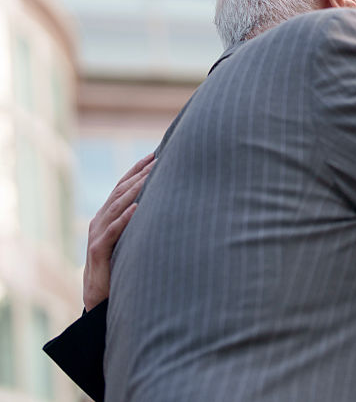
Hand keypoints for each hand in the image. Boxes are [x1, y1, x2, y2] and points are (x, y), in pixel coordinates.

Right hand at [83, 153, 153, 309]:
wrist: (97, 294)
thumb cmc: (117, 265)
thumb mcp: (129, 239)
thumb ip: (140, 222)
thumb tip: (166, 206)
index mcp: (106, 215)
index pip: (122, 186)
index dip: (136, 169)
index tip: (155, 154)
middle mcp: (100, 220)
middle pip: (121, 191)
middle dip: (139, 174)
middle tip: (159, 159)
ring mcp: (97, 234)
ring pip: (117, 206)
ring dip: (135, 190)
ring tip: (151, 176)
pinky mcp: (99, 250)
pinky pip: (114, 231)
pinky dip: (125, 218)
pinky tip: (138, 208)